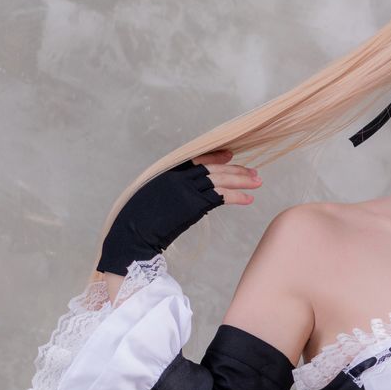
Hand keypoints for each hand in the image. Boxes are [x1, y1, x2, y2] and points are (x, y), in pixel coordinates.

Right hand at [95, 150, 262, 273]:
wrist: (132, 234)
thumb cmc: (138, 222)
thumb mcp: (151, 200)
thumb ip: (168, 193)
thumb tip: (182, 198)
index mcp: (166, 174)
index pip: (196, 160)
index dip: (215, 157)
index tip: (230, 155)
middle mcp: (177, 178)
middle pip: (212, 169)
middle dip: (235, 169)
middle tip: (253, 171)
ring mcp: (185, 189)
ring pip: (220, 180)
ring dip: (241, 180)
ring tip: (258, 182)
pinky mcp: (193, 204)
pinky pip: (220, 196)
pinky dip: (236, 196)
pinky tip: (248, 199)